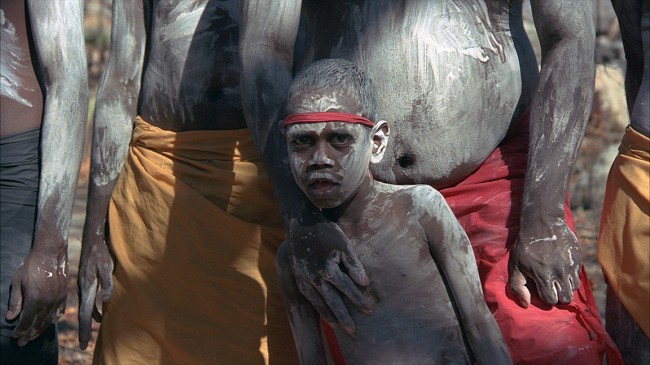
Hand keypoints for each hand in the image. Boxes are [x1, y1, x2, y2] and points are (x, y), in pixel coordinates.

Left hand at [6, 250, 67, 345]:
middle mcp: (48, 302)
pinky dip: (53, 320)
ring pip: (49, 320)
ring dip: (40, 330)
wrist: (50, 253)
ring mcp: (58, 299)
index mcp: (35, 299)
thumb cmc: (31, 265)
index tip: (15, 336)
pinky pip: (59, 312)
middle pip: (38, 323)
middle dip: (29, 334)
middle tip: (22, 343)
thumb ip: (15, 301)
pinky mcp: (63, 295)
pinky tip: (49, 323)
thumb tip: (10, 317)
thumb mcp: (18, 282)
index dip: (20, 330)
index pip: (26, 321)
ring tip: (33, 336)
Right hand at [77, 228, 113, 349]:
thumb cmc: (102, 254)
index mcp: (87, 287)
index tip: (84, 342)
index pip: (84, 313)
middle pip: (82, 314)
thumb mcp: (107, 267)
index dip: (84, 329)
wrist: (93, 241)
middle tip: (84, 345)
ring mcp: (84, 286)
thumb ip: (107, 284)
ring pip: (85, 309)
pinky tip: (99, 316)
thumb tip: (105, 300)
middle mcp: (83, 289)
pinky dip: (92, 311)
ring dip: (88, 322)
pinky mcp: (87, 283)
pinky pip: (87, 302)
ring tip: (90, 334)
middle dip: (84, 330)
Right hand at [287, 219, 371, 333]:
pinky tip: (322, 311)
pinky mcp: (298, 276)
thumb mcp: (343, 244)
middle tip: (353, 331)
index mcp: (327, 269)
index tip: (369, 310)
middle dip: (343, 316)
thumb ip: (354, 265)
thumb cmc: (326, 231)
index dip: (358, 300)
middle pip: (331, 301)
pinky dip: (316, 305)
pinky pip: (308, 296)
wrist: (300, 223)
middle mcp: (314, 277)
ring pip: (318, 301)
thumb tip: (365, 284)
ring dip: (328, 315)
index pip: (347, 289)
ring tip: (338, 326)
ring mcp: (304, 278)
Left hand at [509, 220, 580, 306]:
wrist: (542, 223)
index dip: (546, 297)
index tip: (541, 289)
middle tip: (551, 287)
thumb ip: (518, 287)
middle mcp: (560, 273)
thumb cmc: (525, 246)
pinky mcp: (577, 258)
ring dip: (565, 287)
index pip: (551, 300)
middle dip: (558, 296)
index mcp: (544, 276)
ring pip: (573, 288)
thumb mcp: (515, 266)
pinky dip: (571, 276)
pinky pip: (578, 275)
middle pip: (566, 298)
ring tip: (556, 278)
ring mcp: (570, 265)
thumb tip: (526, 304)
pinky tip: (561, 268)